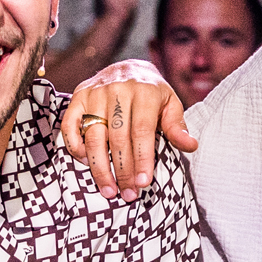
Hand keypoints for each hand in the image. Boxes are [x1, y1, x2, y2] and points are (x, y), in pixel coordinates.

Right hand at [58, 60, 195, 199]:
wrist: (127, 67)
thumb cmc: (152, 93)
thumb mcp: (170, 104)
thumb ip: (177, 126)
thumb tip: (190, 146)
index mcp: (144, 91)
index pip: (142, 131)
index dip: (142, 159)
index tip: (143, 182)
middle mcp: (117, 89)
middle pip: (117, 138)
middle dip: (122, 170)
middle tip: (128, 194)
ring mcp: (95, 93)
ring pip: (93, 136)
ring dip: (100, 168)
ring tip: (109, 190)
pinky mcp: (78, 97)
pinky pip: (70, 126)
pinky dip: (76, 148)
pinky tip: (87, 164)